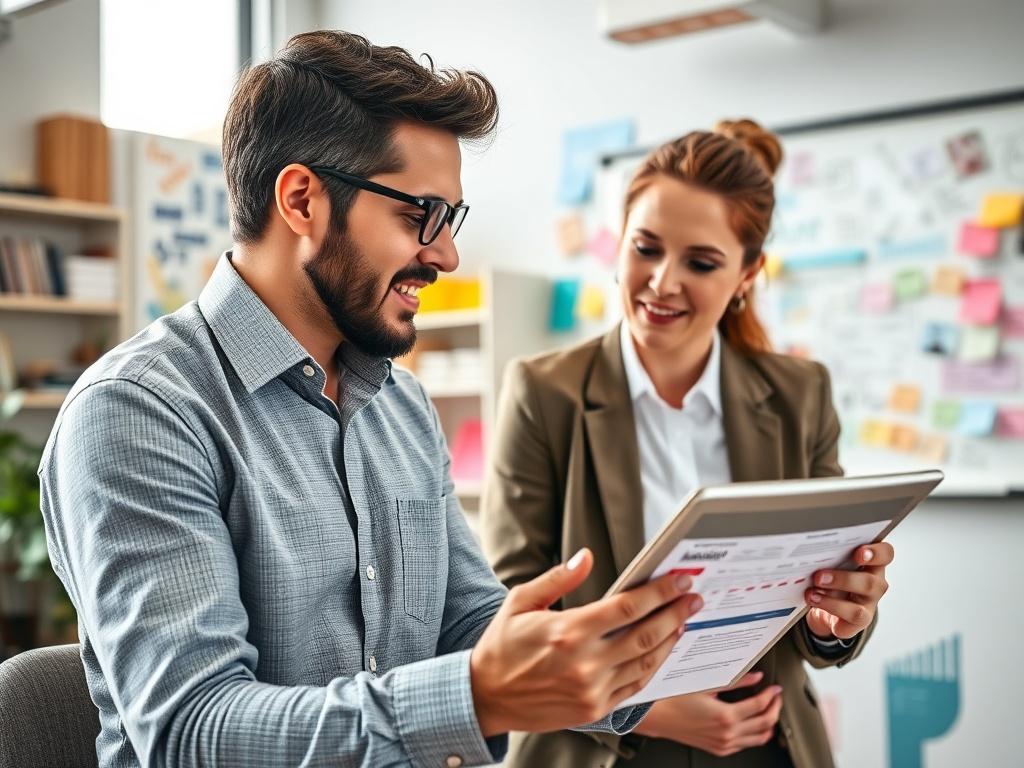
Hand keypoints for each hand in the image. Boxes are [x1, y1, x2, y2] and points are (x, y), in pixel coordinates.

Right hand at [470, 548, 703, 736]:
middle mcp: (584, 663)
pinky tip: (662, 650)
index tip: (679, 580)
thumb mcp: (520, 602)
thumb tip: (586, 557)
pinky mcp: (594, 709)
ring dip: (670, 639)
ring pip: (645, 661)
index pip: (627, 607)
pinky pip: (635, 686)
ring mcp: (592, 690)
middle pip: (645, 634)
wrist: (485, 697)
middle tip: (693, 597)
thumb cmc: (501, 647)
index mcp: (568, 631)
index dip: (659, 592)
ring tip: (683, 620)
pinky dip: (653, 666)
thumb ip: (558, 579)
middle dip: (675, 612)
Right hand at [634, 672, 782, 755]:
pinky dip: (755, 734)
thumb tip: (755, 677)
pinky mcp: (719, 749)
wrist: (659, 717)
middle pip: (765, 724)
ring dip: (768, 723)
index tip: (773, 688)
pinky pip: (746, 745)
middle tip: (775, 698)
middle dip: (774, 708)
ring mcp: (724, 744)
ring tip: (768, 710)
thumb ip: (735, 681)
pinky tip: (752, 723)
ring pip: (759, 738)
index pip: (760, 706)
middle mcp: (727, 733)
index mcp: (725, 716)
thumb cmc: (675, 699)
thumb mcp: (706, 684)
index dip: (771, 695)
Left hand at [805, 542, 892, 639]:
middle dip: (843, 579)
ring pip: (861, 600)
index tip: (859, 553)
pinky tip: (815, 601)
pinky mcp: (862, 620)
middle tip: (818, 577)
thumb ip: (830, 556)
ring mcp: (870, 602)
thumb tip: (811, 552)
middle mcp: (876, 582)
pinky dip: (830, 607)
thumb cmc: (831, 576)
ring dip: (835, 596)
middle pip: (871, 581)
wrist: (826, 606)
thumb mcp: (831, 564)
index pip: (885, 554)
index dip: (876, 553)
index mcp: (872, 562)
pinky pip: (852, 615)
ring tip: (811, 592)